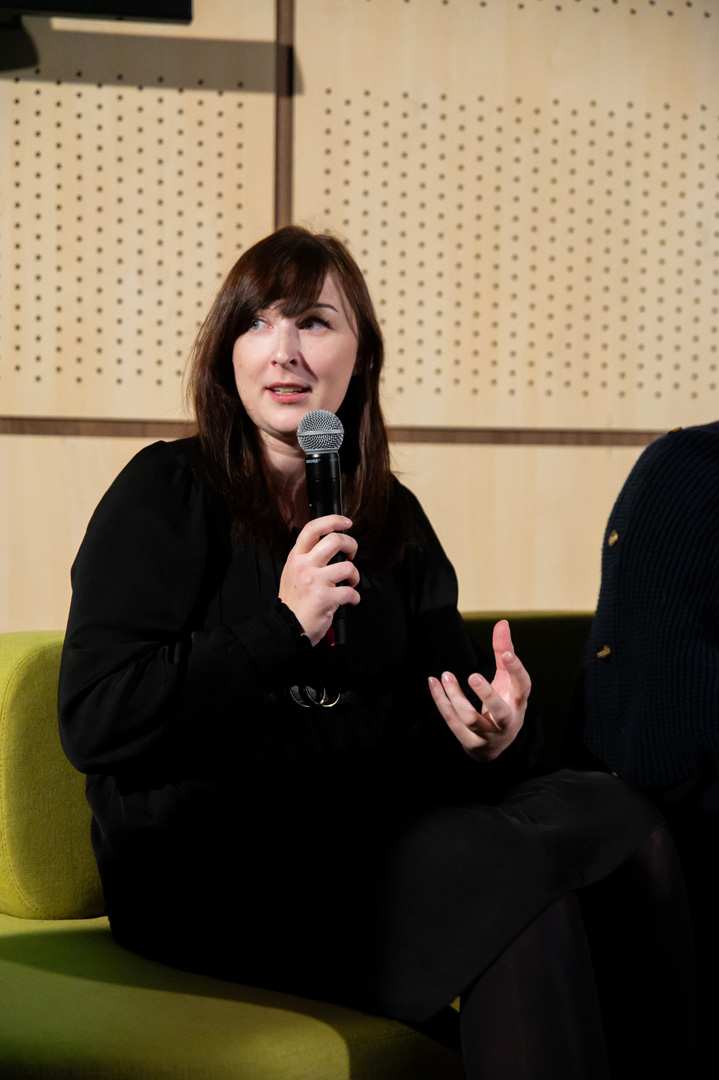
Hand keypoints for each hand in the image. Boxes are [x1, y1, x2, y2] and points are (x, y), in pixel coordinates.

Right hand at [279, 515, 360, 645]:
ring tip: (349, 583)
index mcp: (296, 558)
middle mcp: (304, 566)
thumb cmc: (293, 603)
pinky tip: (349, 601)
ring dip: (355, 576)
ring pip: (347, 567)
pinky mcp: (325, 598)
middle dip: (351, 545)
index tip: (346, 523)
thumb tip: (327, 545)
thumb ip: (306, 558)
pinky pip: (351, 592)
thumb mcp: (292, 573)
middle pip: (335, 541)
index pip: (312, 529)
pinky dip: (355, 598)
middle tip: (352, 555)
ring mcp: (315, 581)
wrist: (286, 628)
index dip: (333, 521)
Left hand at [428, 619, 530, 761]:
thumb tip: (502, 622)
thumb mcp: (508, 681)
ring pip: (470, 718)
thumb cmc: (505, 704)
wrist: (497, 747)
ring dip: (455, 696)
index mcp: (518, 703)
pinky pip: (452, 722)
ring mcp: (487, 734)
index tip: (506, 654)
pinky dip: (441, 701)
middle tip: (473, 676)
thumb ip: (505, 651)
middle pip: (499, 711)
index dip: (516, 670)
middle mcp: (506, 722)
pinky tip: (433, 683)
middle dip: (487, 694)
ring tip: (446, 675)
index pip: (522, 686)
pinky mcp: (469, 742)